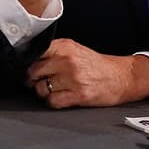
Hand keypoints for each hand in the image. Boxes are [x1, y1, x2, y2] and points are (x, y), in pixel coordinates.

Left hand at [26, 39, 148, 107]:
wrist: (122, 77)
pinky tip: (61, 97)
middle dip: (32, 79)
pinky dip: (53, 102)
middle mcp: (67, 60)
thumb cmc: (95, 65)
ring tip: (54, 89)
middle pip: (32, 72)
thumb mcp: (74, 49)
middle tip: (40, 81)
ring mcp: (73, 78)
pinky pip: (52, 101)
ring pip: (40, 88)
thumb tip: (27, 61)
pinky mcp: (78, 95)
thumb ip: (53, 52)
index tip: (26, 66)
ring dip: (43, 92)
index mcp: (64, 46)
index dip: (27, 62)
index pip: (34, 52)